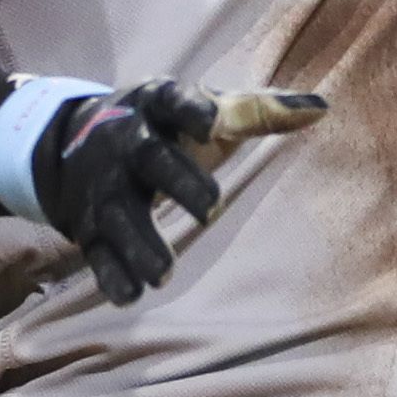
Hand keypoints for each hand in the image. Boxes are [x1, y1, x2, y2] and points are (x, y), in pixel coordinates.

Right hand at [31, 77, 326, 303]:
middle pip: (150, 159)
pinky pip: (95, 250)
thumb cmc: (167, 126)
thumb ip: (259, 111)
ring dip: (139, 242)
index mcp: (158, 105)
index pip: (174, 100)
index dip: (192, 108)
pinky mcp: (88, 224)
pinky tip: (130, 295)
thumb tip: (323, 108)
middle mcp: (126, 143)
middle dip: (176, 182)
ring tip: (164, 274)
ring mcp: (103, 185)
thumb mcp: (203, 111)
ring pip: (118, 212)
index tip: (212, 121)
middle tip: (209, 210)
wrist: (72, 140)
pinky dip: (110, 274)